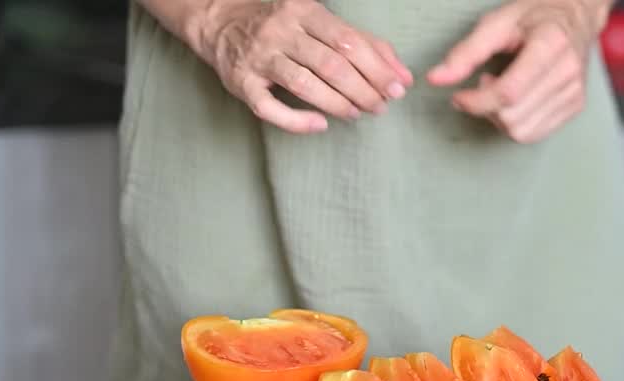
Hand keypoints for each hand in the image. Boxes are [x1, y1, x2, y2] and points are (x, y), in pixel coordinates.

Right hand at [194, 0, 412, 132]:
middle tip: (380, 106)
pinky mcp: (241, 82)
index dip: (377, 69)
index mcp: (304, 11)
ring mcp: (259, 57)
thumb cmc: (284, 25)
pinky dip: (297, 121)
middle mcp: (280, 32)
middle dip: (363, 90)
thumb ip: (365, 44)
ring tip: (356, 113)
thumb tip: (403, 76)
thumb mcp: (322, 22)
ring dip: (337, 104)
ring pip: (304, 85)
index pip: (348, 42)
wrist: (220, 20)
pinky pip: (269, 108)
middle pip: (331, 65)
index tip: (396, 89)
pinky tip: (319, 125)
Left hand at [428, 0, 610, 143]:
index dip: (476, 101)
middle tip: (483, 84)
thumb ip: (466, 52)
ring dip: (500, 118)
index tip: (459, 96)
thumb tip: (436, 78)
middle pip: (513, 116)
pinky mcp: (575, 107)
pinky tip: (515, 101)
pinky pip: (535, 134)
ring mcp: (573, 93)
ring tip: (501, 90)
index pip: (508, 92)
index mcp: (550, 45)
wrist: (575, 16)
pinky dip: (516, 123)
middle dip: (486, 108)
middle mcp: (567, 72)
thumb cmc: (535, 16)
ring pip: (522, 132)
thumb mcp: (497, 22)